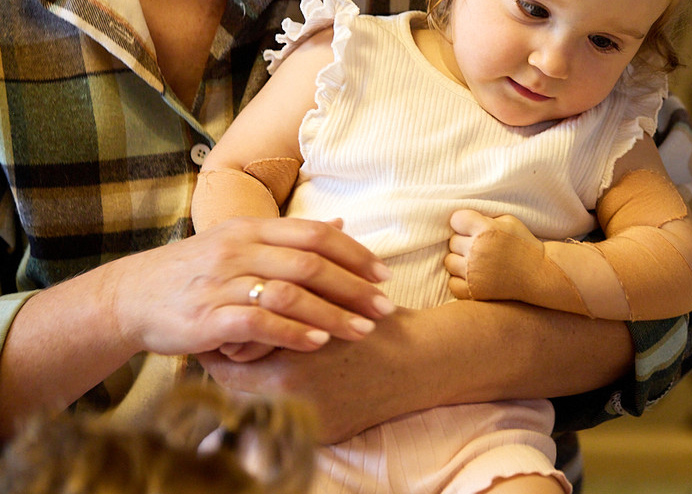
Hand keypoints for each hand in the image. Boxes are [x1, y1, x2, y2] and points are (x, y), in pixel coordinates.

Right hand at [108, 215, 394, 358]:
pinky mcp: (208, 317)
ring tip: (362, 331)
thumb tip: (341, 224)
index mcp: (251, 229)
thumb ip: (290, 237)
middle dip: (354, 287)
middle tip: (385, 309)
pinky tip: (318, 343)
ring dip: (332, 314)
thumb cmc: (195, 271)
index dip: (354, 254)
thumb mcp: (239, 243)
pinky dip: (293, 333)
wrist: (130, 297)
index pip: (314, 235)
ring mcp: (222, 283)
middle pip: (310, 263)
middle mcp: (239, 250)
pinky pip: (259, 323)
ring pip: (290, 294)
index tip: (384, 275)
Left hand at [199, 298, 634, 443]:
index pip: (225, 353)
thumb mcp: (332, 303)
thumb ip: (290, 305)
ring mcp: (303, 420)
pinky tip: (277, 383)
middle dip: (226, 361)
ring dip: (245, 383)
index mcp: (290, 356)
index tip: (223, 322)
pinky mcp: (319, 435)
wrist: (426, 363)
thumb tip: (255, 300)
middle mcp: (290, 395)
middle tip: (220, 343)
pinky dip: (270, 404)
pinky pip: (278, 422)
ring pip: (248, 406)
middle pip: (229, 383)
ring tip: (245, 363)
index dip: (221, 336)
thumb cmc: (379, 325)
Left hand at [444, 210, 540, 300]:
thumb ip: (483, 218)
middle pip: (452, 241)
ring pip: (449, 261)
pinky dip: (461, 280)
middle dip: (464, 242)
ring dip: (460, 261)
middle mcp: (477, 250)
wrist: (539, 274)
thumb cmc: (523, 243)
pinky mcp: (473, 291)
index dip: (464, 223)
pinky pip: (452, 282)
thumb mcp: (508, 220)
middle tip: (481, 246)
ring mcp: (473, 273)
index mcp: (485, 229)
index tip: (473, 228)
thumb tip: (459, 219)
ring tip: (477, 261)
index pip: (456, 219)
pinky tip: (474, 275)